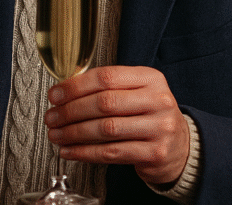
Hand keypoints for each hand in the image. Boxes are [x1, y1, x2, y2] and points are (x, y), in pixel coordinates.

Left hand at [44, 66, 189, 185]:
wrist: (180, 146)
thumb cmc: (149, 114)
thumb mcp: (136, 91)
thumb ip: (107, 87)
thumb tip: (63, 93)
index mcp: (150, 78)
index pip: (106, 77)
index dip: (75, 86)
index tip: (55, 95)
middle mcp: (158, 101)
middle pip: (104, 103)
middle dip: (70, 111)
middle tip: (52, 117)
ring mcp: (159, 128)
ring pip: (106, 129)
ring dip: (74, 133)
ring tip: (56, 134)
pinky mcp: (155, 153)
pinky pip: (111, 153)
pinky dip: (85, 153)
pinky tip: (70, 151)